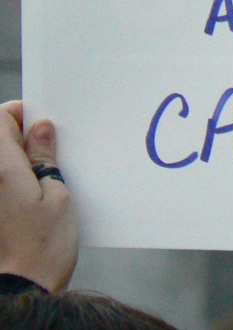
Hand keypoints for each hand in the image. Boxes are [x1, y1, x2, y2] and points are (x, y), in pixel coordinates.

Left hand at [0, 100, 77, 291]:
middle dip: (23, 137)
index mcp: (2, 169)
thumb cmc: (41, 249)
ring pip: (2, 163)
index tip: (41, 121)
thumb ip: (44, 158)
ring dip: (20, 161)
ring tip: (44, 177)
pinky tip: (35, 196)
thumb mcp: (57, 195)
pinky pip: (3, 183)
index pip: (0, 119)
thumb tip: (40, 130)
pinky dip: (16, 181)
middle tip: (50, 151)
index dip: (20, 114)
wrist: (22, 288)